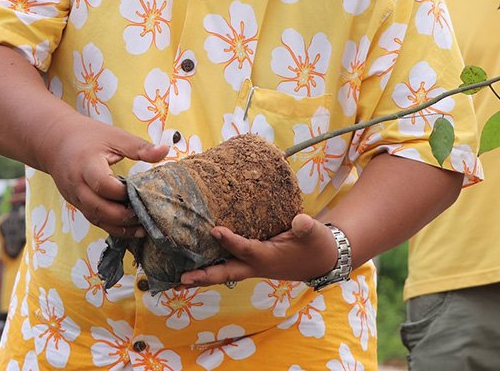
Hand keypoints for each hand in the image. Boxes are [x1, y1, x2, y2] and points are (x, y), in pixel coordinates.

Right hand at [35, 117, 168, 236]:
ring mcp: (75, 198)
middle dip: (125, 217)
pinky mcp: (77, 204)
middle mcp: (78, 186)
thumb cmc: (88, 136)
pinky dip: (112, 226)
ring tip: (144, 229)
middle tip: (148, 216)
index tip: (142, 191)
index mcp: (87, 165)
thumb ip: (139, 147)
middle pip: (100, 210)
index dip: (124, 193)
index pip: (104, 186)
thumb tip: (165, 151)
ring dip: (120, 227)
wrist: (55, 141)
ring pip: (97, 220)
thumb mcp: (114, 136)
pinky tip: (130, 228)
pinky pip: (94, 220)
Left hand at [178, 213, 338, 286]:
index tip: (215, 230)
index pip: (246, 249)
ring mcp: (252, 267)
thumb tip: (300, 221)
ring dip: (203, 276)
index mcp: (268, 257)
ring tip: (179, 279)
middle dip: (204, 276)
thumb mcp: (314, 233)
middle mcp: (256, 266)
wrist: (321, 260)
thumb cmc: (315, 244)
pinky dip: (212, 267)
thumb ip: (306, 227)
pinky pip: (228, 266)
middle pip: (226, 273)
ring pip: (224, 273)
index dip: (231, 241)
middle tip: (182, 279)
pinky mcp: (251, 263)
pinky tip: (196, 265)